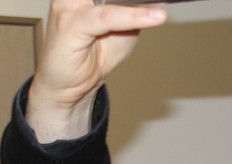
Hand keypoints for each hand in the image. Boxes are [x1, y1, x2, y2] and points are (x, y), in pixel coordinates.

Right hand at [26, 0, 167, 141]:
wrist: (72, 86)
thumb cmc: (95, 52)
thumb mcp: (125, 27)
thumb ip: (135, 11)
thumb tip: (159, 3)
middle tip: (161, 2)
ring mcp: (68, 6)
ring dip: (138, 6)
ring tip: (162, 10)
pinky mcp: (70, 24)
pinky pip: (105, 17)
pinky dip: (132, 17)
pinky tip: (155, 17)